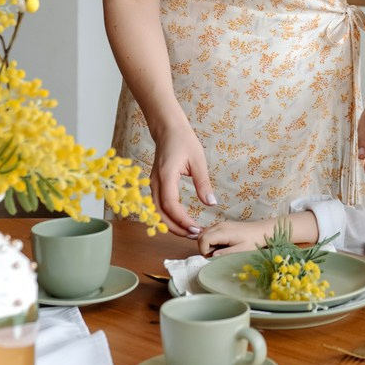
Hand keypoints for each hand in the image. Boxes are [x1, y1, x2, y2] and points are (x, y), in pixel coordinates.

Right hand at [150, 124, 215, 238]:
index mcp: (166, 176)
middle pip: (160, 213)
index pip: (170, 205)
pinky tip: (180, 221)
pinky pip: (157, 206)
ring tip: (188, 231)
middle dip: (176, 227)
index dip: (182, 220)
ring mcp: (152, 184)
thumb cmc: (184, 141)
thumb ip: (203, 183)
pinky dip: (167, 217)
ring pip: (157, 212)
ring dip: (171, 224)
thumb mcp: (198, 161)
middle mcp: (155, 182)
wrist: (168, 129)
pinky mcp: (154, 185)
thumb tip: (212, 204)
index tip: (196, 228)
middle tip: (194, 235)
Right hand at [198, 219, 271, 256]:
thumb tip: (211, 256)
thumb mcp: (241, 251)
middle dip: (204, 248)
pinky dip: (211, 241)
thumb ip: (225, 253)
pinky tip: (221, 247)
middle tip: (215, 256)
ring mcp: (220, 225)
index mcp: (223, 231)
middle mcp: (219, 225)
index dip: (204, 251)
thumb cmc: (254, 241)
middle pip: (201, 236)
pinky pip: (210, 233)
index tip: (212, 258)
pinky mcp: (223, 226)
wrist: (262, 230)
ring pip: (204, 234)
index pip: (203, 239)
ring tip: (219, 252)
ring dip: (207, 245)